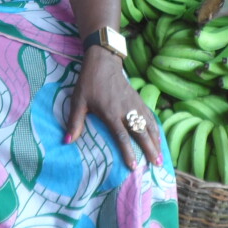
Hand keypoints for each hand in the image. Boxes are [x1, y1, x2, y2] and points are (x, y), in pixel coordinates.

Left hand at [65, 46, 161, 169]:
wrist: (103, 61)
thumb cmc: (89, 82)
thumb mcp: (78, 101)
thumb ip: (75, 122)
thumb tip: (67, 141)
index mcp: (111, 112)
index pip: (122, 136)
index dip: (128, 152)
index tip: (134, 167)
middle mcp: (126, 110)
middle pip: (141, 133)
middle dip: (150, 150)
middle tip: (156, 165)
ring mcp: (134, 104)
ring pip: (149, 125)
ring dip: (156, 141)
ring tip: (161, 156)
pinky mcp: (139, 99)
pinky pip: (150, 116)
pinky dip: (156, 128)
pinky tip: (158, 138)